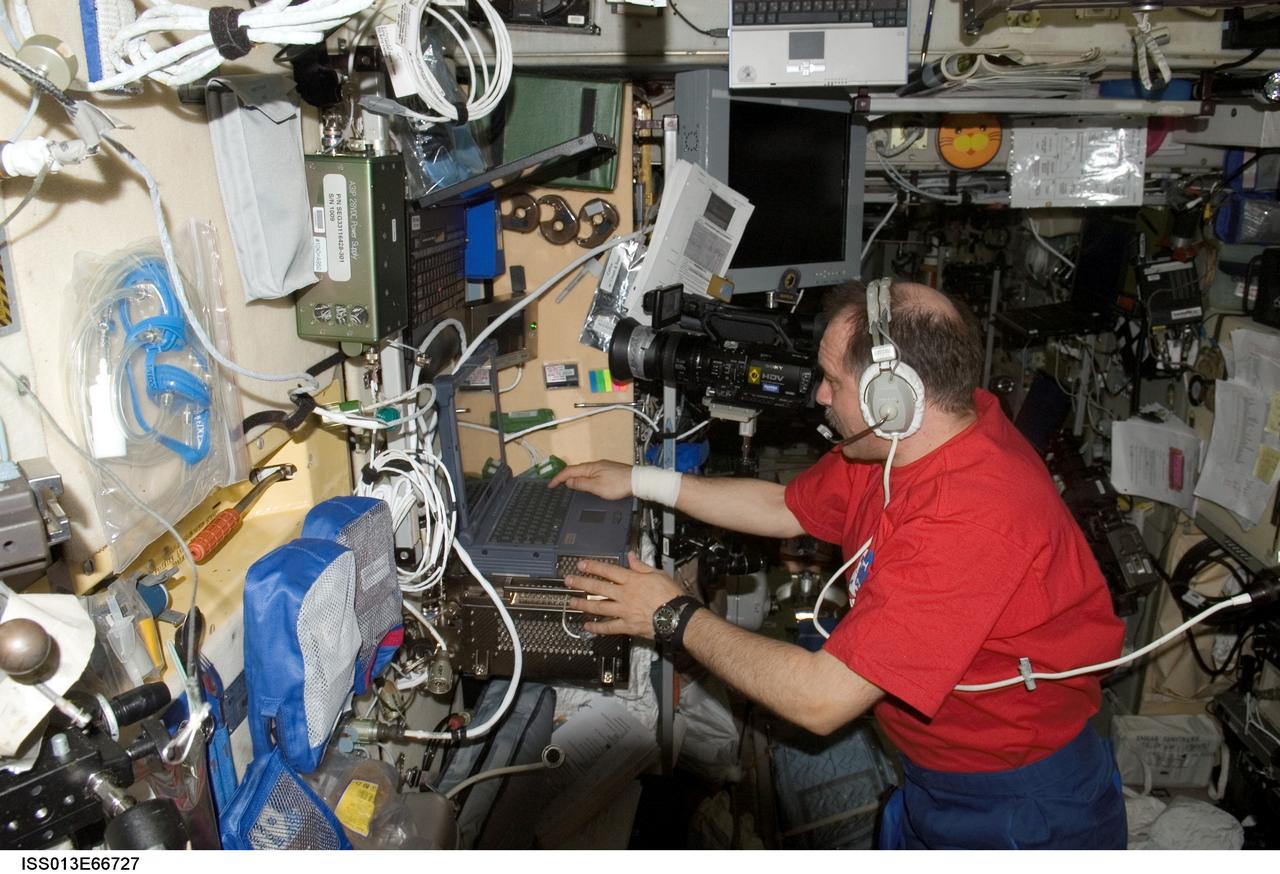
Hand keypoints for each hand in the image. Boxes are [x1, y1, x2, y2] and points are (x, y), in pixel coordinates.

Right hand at [547, 459, 632, 499]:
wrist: (638, 482)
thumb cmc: (618, 485)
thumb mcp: (596, 487)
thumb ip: (581, 484)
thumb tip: (568, 481)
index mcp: (590, 468)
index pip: (569, 471)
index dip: (558, 478)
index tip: (550, 485)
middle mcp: (595, 465)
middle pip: (575, 470)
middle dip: (564, 477)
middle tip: (556, 485)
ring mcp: (603, 467)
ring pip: (583, 472)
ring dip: (574, 478)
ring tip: (567, 485)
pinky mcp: (609, 471)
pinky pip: (591, 474)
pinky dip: (584, 478)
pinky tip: (585, 483)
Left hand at [565, 551, 684, 639]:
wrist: (678, 616)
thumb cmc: (671, 595)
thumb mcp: (658, 574)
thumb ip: (641, 566)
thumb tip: (631, 556)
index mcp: (632, 580)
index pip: (608, 571)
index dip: (593, 567)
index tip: (581, 565)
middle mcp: (624, 594)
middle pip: (598, 588)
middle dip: (581, 583)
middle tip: (568, 581)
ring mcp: (624, 611)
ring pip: (599, 607)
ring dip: (583, 605)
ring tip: (571, 602)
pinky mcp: (627, 626)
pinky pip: (609, 627)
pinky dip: (597, 628)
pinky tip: (587, 626)